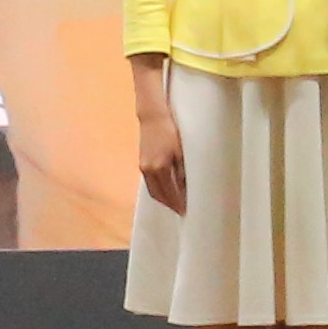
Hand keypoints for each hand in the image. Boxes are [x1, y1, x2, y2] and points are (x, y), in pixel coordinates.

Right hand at [132, 95, 188, 219]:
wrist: (153, 117)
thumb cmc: (170, 131)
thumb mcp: (180, 151)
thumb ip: (182, 172)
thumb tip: (185, 189)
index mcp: (160, 168)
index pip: (169, 192)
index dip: (177, 203)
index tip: (186, 211)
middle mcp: (149, 170)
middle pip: (159, 195)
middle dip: (169, 205)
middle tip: (181, 211)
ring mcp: (143, 167)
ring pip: (152, 190)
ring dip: (162, 199)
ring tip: (174, 204)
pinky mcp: (142, 163)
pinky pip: (149, 183)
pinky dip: (157, 190)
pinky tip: (165, 190)